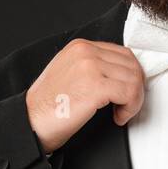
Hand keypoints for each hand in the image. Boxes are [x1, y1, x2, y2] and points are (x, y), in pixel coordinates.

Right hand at [25, 39, 144, 152]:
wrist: (31, 121)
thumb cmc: (48, 105)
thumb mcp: (69, 73)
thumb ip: (92, 67)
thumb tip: (119, 74)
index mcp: (80, 47)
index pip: (122, 54)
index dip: (131, 76)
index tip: (127, 93)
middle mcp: (86, 52)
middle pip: (131, 65)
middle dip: (135, 88)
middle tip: (126, 105)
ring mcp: (91, 67)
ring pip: (134, 79)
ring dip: (133, 100)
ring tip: (120, 112)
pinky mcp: (96, 86)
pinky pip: (129, 93)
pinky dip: (129, 108)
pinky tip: (117, 117)